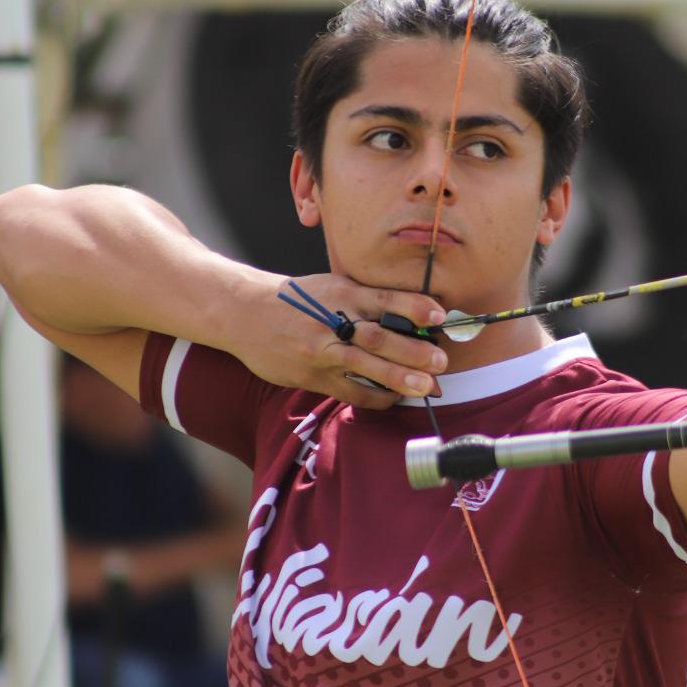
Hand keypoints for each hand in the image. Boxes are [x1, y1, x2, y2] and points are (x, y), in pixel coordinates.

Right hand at [252, 274, 447, 409]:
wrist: (246, 314)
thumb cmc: (298, 300)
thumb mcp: (331, 288)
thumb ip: (367, 301)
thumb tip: (414, 320)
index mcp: (341, 292)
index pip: (385, 298)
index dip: (414, 307)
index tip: (440, 315)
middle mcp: (332, 320)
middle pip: (378, 336)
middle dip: (413, 351)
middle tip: (440, 361)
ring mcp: (320, 351)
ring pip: (364, 365)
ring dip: (398, 378)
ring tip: (425, 387)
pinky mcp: (311, 376)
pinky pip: (349, 390)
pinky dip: (375, 396)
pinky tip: (394, 398)